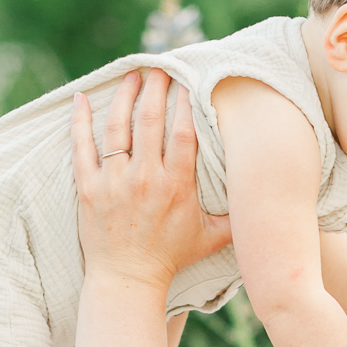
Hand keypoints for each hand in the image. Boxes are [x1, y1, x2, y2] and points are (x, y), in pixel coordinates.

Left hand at [72, 68, 231, 289]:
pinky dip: (80, 122)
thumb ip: (237, 218)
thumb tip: (266, 201)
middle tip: (159, 67)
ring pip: (117, 128)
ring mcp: (114, 182)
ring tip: (130, 75)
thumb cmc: (171, 258)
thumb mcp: (212, 239)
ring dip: (123, 96)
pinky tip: (81, 99)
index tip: (187, 81)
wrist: (128, 280)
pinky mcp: (89, 189)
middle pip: (150, 121)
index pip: (182, 133)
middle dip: (155, 89)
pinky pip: (81, 148)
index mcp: (176, 186)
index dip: (184, 103)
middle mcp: (145, 179)